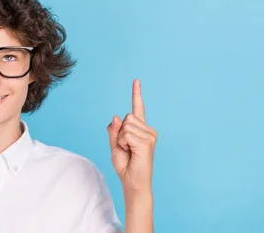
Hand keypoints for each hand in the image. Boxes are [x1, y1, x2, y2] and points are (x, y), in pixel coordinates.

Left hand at [107, 79, 157, 193]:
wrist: (133, 182)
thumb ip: (114, 131)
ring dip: (121, 139)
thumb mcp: (114, 145)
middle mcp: (148, 130)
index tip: (136, 80)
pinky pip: (126, 134)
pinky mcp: (147, 142)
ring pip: (125, 125)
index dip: (136, 94)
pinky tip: (131, 152)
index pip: (138, 108)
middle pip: (125, 117)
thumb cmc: (125, 165)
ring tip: (129, 150)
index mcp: (140, 129)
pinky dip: (123, 143)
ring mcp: (150, 136)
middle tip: (125, 147)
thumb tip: (116, 116)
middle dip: (119, 132)